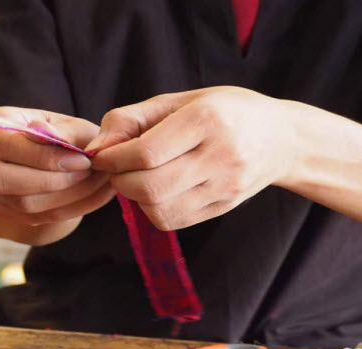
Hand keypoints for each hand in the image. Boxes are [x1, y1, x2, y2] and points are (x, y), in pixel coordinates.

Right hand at [0, 107, 115, 242]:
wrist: (37, 155)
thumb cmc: (53, 132)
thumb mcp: (62, 122)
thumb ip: (60, 130)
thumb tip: (45, 132)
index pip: (8, 145)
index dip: (45, 156)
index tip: (83, 160)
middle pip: (5, 180)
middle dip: (52, 181)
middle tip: (87, 174)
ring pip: (21, 203)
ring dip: (65, 197)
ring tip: (96, 184)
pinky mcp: (2, 209)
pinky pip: (35, 217)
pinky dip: (69, 209)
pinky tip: (94, 197)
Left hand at [87, 87, 300, 229]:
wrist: (282, 139)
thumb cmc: (222, 112)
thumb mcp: (178, 100)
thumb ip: (131, 120)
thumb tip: (95, 149)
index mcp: (206, 119)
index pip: (145, 153)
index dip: (112, 159)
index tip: (102, 156)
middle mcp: (220, 155)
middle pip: (149, 186)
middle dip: (120, 180)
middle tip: (116, 169)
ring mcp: (225, 186)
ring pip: (158, 209)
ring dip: (134, 197)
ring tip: (138, 178)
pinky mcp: (224, 207)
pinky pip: (172, 220)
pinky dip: (152, 209)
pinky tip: (157, 190)